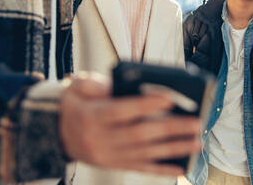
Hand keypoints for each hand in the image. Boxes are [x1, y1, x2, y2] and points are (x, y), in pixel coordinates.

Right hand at [59, 72, 200, 175]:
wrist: (55, 133)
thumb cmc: (73, 105)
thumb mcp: (76, 87)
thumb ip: (97, 84)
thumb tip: (122, 86)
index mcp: (91, 116)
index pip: (122, 111)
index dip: (146, 105)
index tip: (170, 98)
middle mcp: (100, 139)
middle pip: (140, 134)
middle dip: (171, 128)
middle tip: (196, 122)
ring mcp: (108, 156)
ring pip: (146, 153)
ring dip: (174, 148)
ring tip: (197, 141)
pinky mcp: (114, 165)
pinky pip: (141, 168)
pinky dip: (162, 168)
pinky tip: (181, 167)